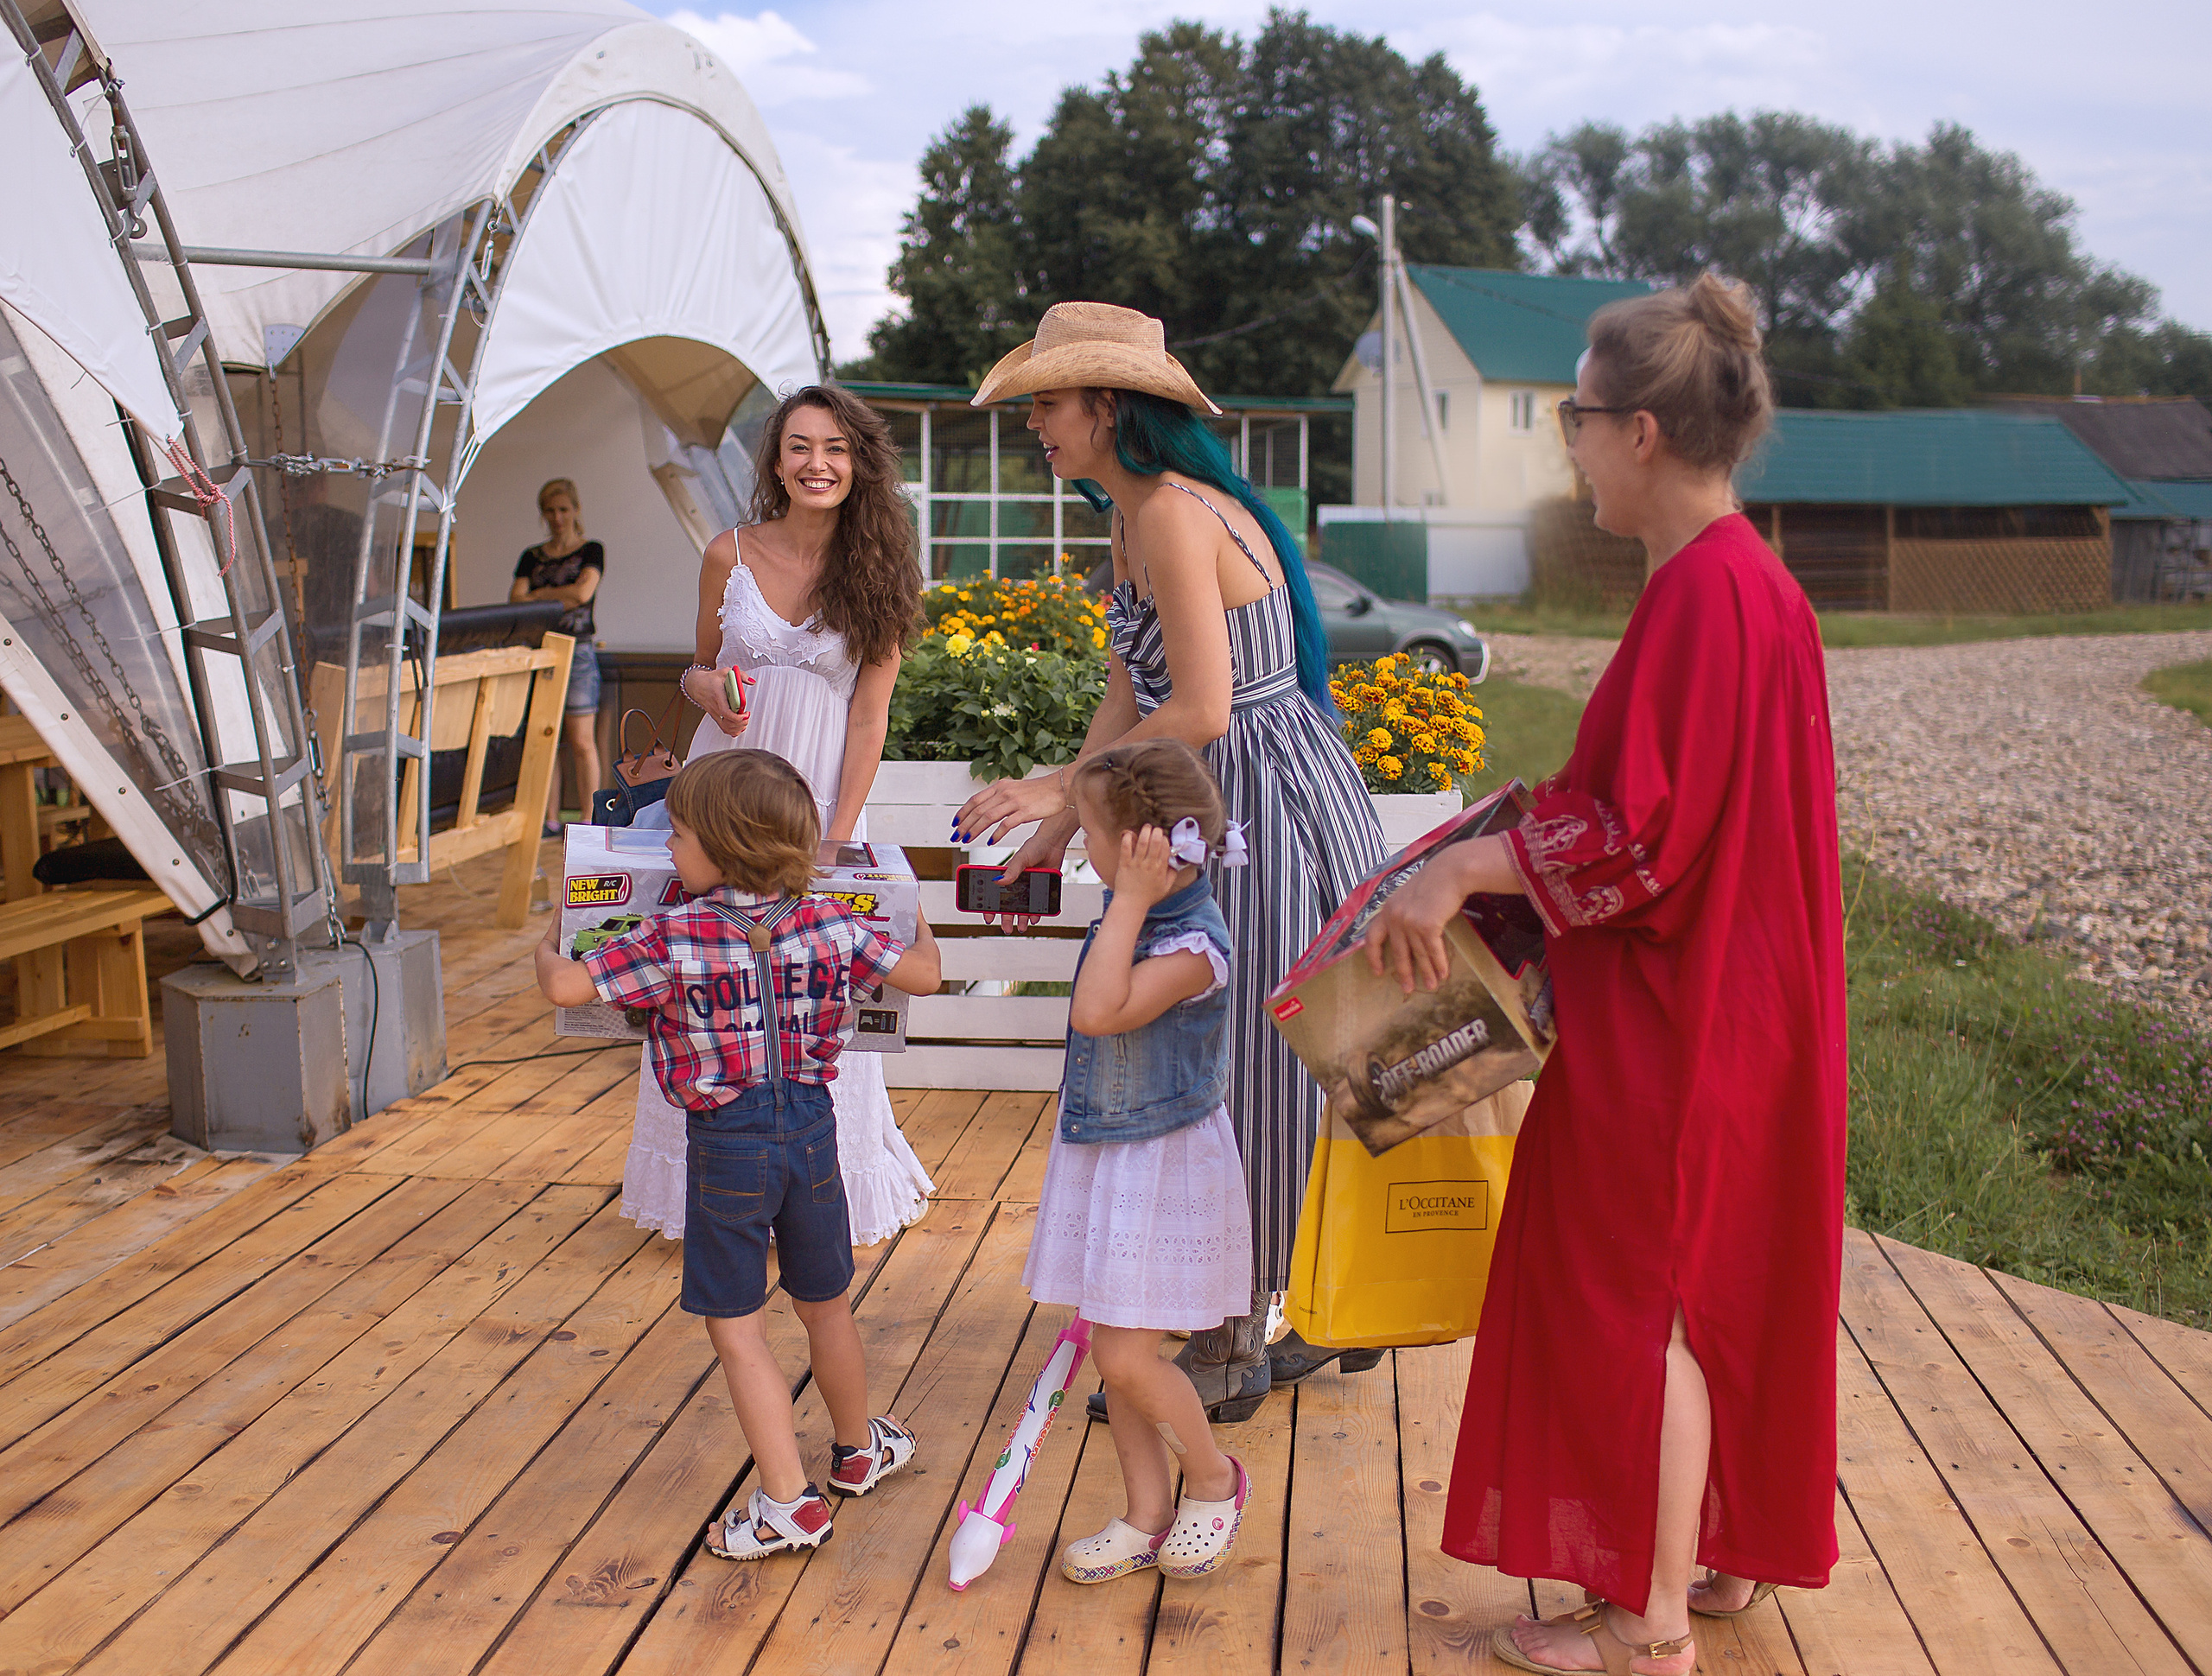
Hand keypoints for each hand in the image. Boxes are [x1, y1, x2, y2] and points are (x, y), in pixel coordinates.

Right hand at [688, 666, 750, 737]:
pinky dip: (732, 730)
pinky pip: (723, 728)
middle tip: (747, 716)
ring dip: (738, 727)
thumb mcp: (726, 672)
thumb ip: (740, 676)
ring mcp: (715, 713)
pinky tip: (739, 725)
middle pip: (728, 723)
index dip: (737, 717)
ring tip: (744, 720)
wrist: (696, 684)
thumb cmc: (711, 679)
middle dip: (741, 723)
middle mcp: (715, 707)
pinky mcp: (715, 717)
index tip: (746, 714)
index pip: (726, 712)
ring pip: (726, 728)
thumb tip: (751, 681)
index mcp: (718, 696)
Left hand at [953, 771, 1067, 846]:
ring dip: (975, 830)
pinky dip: (996, 834)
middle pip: (978, 810)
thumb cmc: (1040, 791)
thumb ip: (1000, 796)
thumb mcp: (1015, 789)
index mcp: (1001, 786)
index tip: (955, 823)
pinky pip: (1006, 824)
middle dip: (964, 824)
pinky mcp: (1025, 811)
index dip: (963, 812)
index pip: (975, 800)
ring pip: (988, 817)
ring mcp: (1015, 801)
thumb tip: (986, 806)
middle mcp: (1005, 792)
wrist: (1060, 787)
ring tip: (967, 840)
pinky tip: (991, 841)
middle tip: (956, 836)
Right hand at [985, 826, 1070, 932]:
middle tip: (1005, 928)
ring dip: (1021, 919)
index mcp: (1007, 876)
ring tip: (1020, 928)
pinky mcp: (1040, 890)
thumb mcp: (1021, 858)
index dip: (990, 906)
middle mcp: (1016, 884)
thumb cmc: (1035, 846)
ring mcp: (1028, 888)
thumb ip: (1011, 871)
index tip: (988, 917)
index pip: (995, 894)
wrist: (1053, 844)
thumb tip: (998, 881)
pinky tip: (1033, 918)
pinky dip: (1035, 913)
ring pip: (1022, 908)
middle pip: (1008, 905)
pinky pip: (1037, 905)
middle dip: (1006, 918)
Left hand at [1112, 825, 1181, 911]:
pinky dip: (1127, 839)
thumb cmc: (1147, 897)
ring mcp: (1137, 863)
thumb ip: (1172, 875)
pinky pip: (1126, 848)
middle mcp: (1149, 864)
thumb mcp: (1165, 888)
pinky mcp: (1125, 864)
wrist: (1131, 903)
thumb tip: (1174, 865)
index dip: (1165, 840)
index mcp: (1160, 869)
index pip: (1165, 848)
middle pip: (1155, 842)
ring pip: (1142, 842)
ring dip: (1145, 832)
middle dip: (1157, 832)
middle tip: (1155, 829)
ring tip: (1146, 827)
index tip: (1163, 838)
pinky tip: (1129, 833)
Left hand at [1360, 846, 1479, 995]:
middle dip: (1404, 973)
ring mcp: (1410, 922)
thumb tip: (1403, 935)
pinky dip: (1439, 964)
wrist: (1449, 872)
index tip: (1378, 972)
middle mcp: (1395, 918)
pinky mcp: (1427, 926)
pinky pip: (1433, 951)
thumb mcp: (1407, 896)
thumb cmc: (1432, 883)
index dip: (1373, 957)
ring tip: (1431, 986)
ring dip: (1426, 972)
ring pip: (1418, 954)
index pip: (1372, 938)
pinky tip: (1443, 974)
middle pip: (1398, 952)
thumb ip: (1402, 913)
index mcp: (1387, 910)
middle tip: (1407, 989)